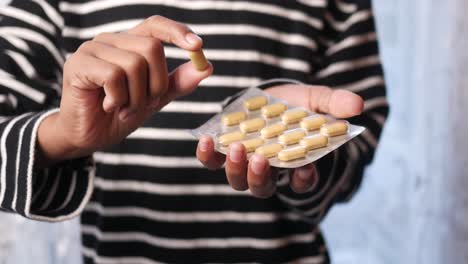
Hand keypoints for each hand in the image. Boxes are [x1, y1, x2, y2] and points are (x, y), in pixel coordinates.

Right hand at [37, 16, 212, 164]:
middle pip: (151, 47)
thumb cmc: (119, 114)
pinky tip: (109, 106)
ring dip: (137, 97)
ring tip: (124, 109)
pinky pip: (113, 75)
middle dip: (156, 83)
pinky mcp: (78, 64)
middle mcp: (111, 40)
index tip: (198, 46)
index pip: (156, 25)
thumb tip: (207, 67)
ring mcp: (92, 49)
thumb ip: (177, 83)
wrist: (89, 136)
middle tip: (145, 104)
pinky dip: (119, 99)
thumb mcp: (155, 98)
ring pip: (134, 64)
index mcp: (129, 43)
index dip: (177, 32)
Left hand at [196, 84, 363, 197]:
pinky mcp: (223, 151)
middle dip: (261, 177)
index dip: (304, 180)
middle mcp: (269, 170)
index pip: (302, 181)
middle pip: (263, 187)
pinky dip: (207, 155)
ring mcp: (244, 163)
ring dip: (235, 168)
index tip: (305, 170)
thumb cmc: (295, 104)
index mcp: (294, 164)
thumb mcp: (316, 100)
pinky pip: (212, 162)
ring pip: (238, 180)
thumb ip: (334, 103)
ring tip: (235, 147)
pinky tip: (205, 140)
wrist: (267, 96)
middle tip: (261, 160)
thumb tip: (357, 105)